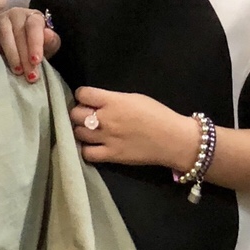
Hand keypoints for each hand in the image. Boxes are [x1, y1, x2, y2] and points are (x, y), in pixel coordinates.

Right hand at [0, 8, 60, 82]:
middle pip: (19, 33)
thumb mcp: (47, 46)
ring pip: (4, 35)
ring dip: (11, 54)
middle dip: (25, 56)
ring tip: (17, 71)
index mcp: (34, 17)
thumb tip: (48, 35)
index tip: (36, 61)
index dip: (35, 43)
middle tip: (29, 75)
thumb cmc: (33, 46)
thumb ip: (50, 41)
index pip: (34, 26)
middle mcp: (16, 14)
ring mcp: (0, 18)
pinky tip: (0, 60)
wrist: (17, 45)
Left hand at [71, 86, 201, 171]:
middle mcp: (106, 119)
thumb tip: (97, 102)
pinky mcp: (111, 156)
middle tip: (87, 116)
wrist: (174, 139)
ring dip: (81, 130)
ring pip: (78, 133)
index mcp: (113, 101)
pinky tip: (93, 146)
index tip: (87, 100)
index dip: (83, 96)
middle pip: (76, 114)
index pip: (83, 94)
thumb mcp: (135, 97)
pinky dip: (86, 149)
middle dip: (79, 113)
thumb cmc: (158, 114)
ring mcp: (107, 138)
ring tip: (89, 131)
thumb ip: (113, 99)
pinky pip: (87, 153)